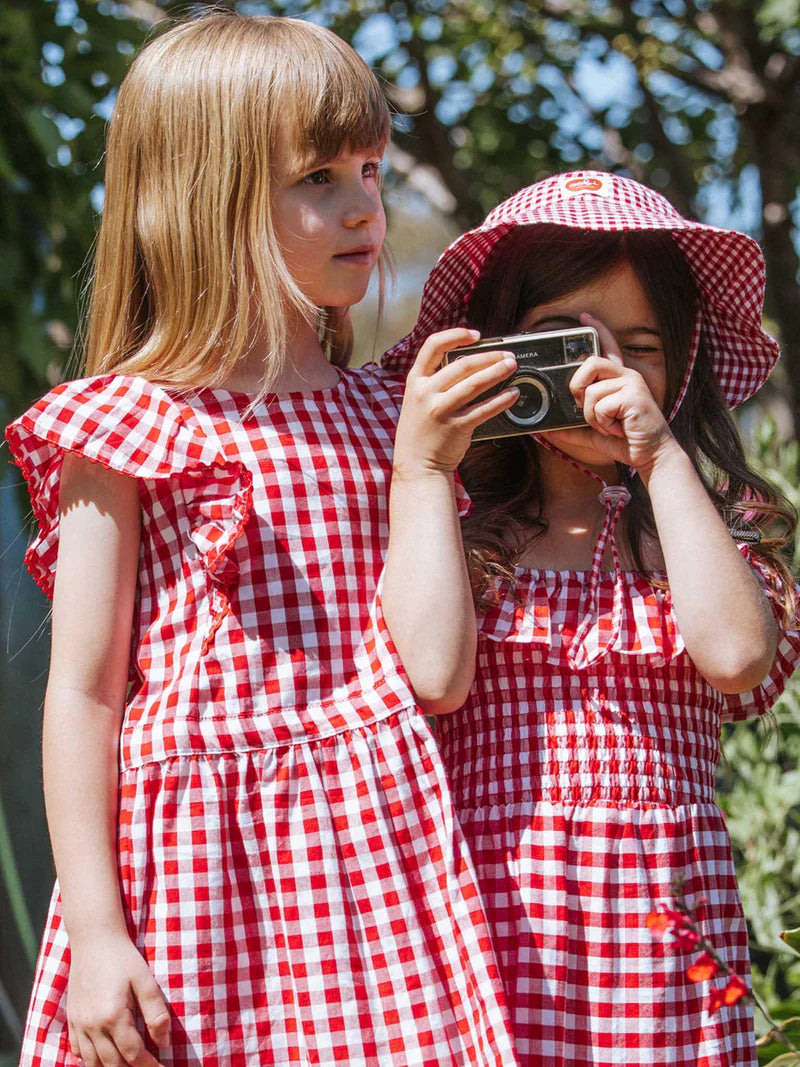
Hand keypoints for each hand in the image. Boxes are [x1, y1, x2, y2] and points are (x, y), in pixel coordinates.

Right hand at [67, 932, 169, 1065]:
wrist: (94, 939)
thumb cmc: (123, 957)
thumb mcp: (145, 980)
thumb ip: (156, 1013)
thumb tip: (164, 1043)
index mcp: (113, 1017)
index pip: (133, 1054)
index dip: (149, 1066)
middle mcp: (93, 1026)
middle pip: (112, 1064)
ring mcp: (79, 1024)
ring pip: (92, 1062)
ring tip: (127, 1066)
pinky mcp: (72, 1019)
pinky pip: (78, 1050)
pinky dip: (90, 1060)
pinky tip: (102, 1057)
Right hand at [393, 328, 517, 479]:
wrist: (416, 467)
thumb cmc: (421, 433)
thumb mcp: (418, 402)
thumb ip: (436, 383)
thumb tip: (469, 365)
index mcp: (415, 381)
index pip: (433, 346)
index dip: (455, 335)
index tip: (475, 335)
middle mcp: (426, 393)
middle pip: (462, 364)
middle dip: (489, 356)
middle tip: (506, 355)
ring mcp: (441, 410)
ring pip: (475, 384)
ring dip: (497, 372)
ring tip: (512, 366)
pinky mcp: (457, 427)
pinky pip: (484, 409)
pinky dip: (501, 400)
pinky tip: (512, 394)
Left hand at [564, 314, 678, 472]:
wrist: (650, 455)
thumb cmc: (627, 440)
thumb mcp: (594, 434)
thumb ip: (573, 430)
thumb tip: (549, 431)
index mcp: (619, 380)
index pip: (608, 348)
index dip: (597, 330)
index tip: (584, 317)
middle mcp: (627, 376)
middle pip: (590, 363)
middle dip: (578, 387)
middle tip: (585, 407)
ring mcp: (632, 383)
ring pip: (591, 392)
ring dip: (593, 416)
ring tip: (609, 425)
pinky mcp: (634, 395)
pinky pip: (600, 405)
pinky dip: (602, 423)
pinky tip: (618, 427)